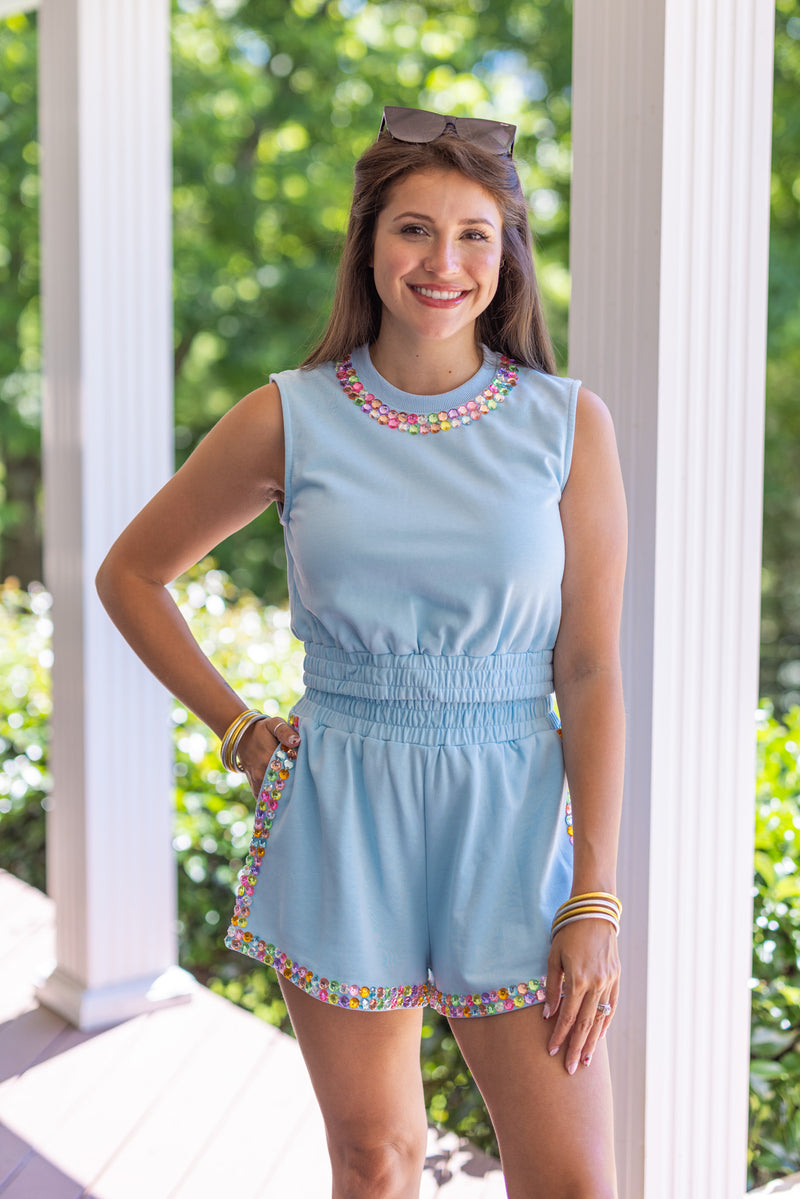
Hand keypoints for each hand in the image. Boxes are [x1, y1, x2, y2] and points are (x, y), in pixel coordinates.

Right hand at [237, 715, 300, 797]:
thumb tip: (296, 740)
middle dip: (297, 787)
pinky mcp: (255, 788)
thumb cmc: (262, 730)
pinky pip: (266, 799)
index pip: (291, 772)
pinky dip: (276, 800)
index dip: (302, 774)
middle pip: (285, 787)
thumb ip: (285, 731)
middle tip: (308, 784)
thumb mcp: (273, 724)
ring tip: (299, 793)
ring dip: (287, 795)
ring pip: (276, 796)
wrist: (242, 737)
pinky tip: (286, 799)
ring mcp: (258, 783)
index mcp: (268, 759)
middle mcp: (262, 775)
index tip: (311, 773)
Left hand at [542, 918, 620, 1073]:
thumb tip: (548, 1014)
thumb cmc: (567, 933)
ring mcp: (609, 982)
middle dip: (576, 1047)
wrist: (594, 914)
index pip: (567, 1016)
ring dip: (592, 1041)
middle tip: (570, 1069)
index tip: (552, 1051)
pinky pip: (611, 1007)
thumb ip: (552, 986)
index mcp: (578, 979)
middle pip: (585, 1024)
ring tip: (585, 1061)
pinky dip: (605, 1023)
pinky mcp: (616, 978)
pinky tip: (598, 1037)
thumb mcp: (553, 956)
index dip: (559, 1035)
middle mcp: (596, 984)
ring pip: (600, 1019)